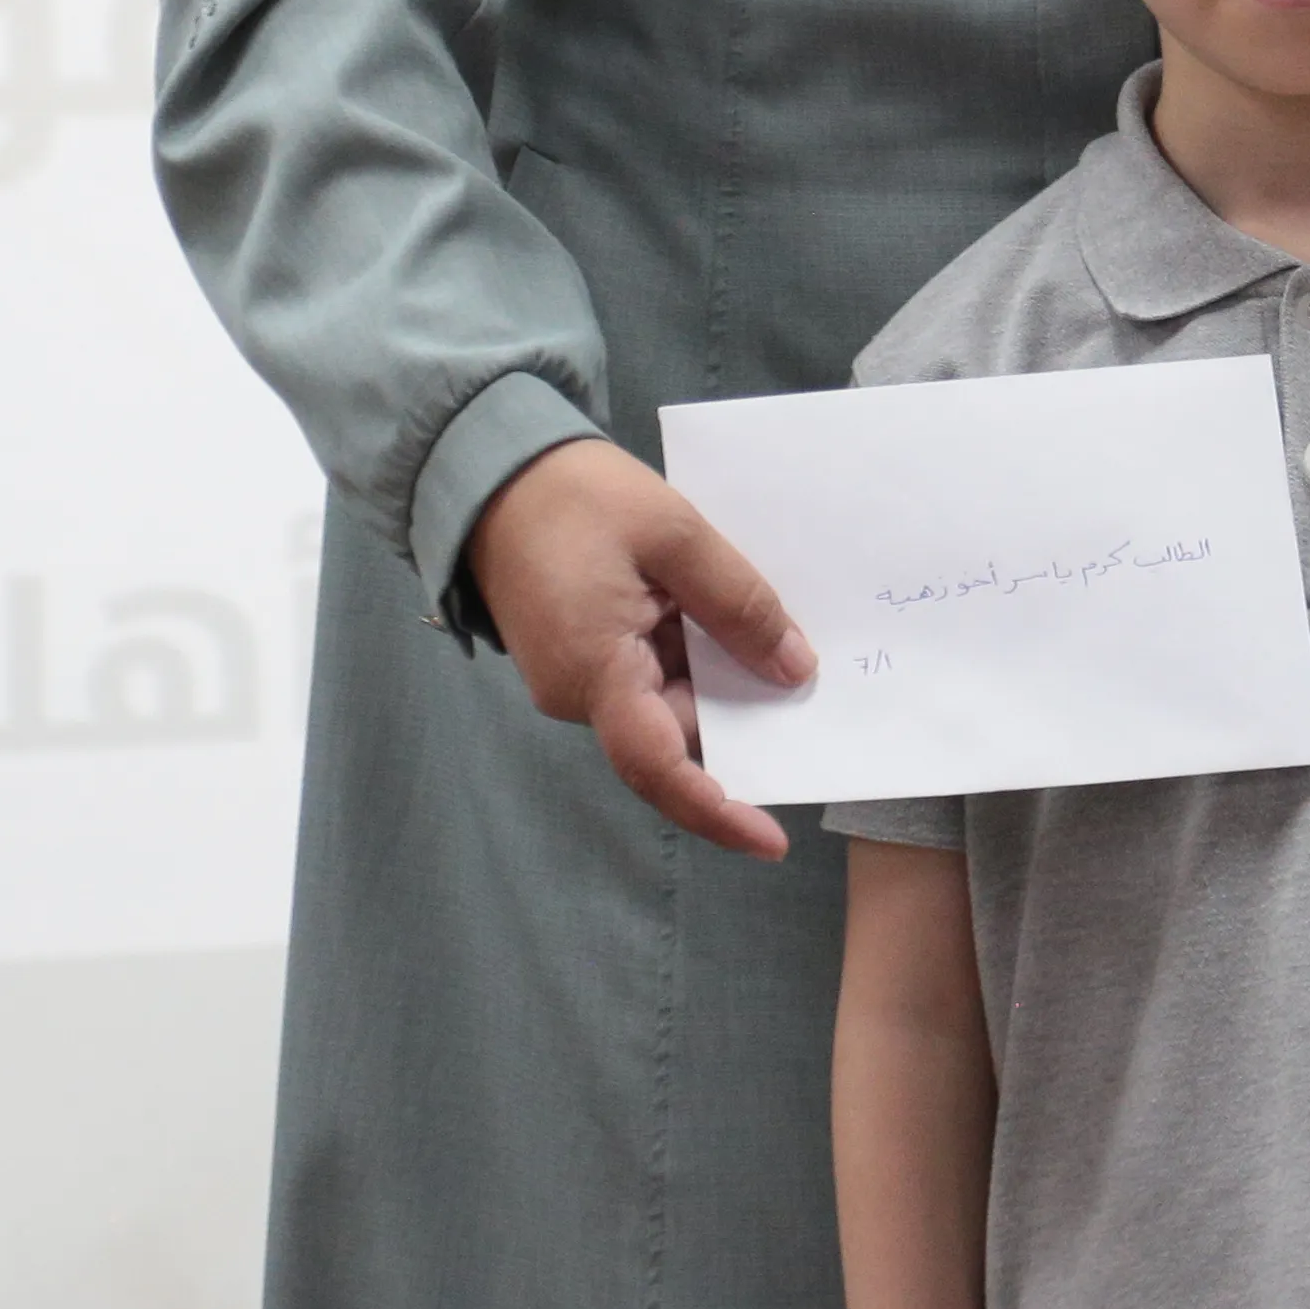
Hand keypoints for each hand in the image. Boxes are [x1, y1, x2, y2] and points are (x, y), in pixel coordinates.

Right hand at [462, 435, 815, 857]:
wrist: (493, 467)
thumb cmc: (577, 496)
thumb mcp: (675, 534)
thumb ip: (737, 603)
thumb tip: (793, 671)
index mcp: (596, 673)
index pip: (660, 767)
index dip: (718, 811)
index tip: (772, 840)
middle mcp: (581, 692)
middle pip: (673, 733)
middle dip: (740, 724)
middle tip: (816, 703)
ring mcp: (579, 674)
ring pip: (666, 701)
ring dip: (720, 681)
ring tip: (788, 646)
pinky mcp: (582, 650)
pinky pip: (650, 671)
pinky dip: (696, 656)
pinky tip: (738, 623)